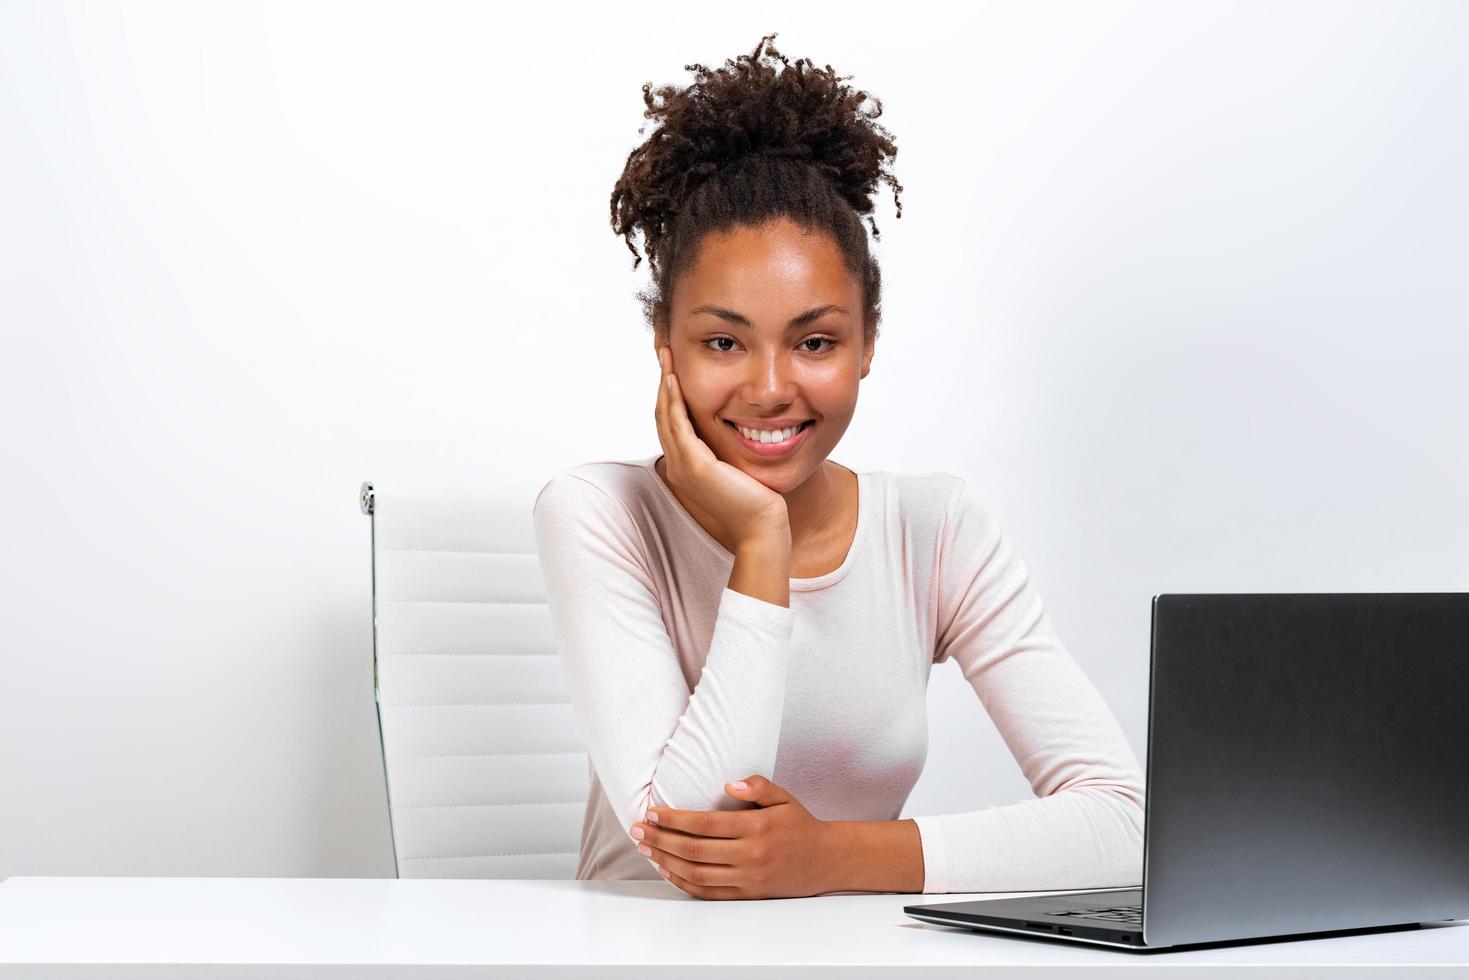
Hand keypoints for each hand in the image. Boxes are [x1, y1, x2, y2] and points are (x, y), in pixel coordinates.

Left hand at [628, 774, 838, 899]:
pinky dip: (684, 883)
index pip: (705, 824)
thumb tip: (729, 784)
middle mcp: (750, 855)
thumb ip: (758, 786)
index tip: (653, 813)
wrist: (825, 860)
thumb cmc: (800, 825)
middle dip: (660, 839)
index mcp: (757, 827)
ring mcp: (748, 878)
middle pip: (694, 849)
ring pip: (697, 873)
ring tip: (646, 849)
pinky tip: (668, 871)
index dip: (675, 819)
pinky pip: (709, 893)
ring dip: (666, 861)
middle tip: (638, 830)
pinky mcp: (747, 894)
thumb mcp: (784, 798)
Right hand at [655, 345, 789, 548]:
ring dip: (663, 384)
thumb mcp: (738, 468)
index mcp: (685, 466)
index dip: (669, 393)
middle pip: (662, 414)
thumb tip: (739, 427)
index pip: (671, 422)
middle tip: (664, 351)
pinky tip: (674, 381)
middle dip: (662, 381)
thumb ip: (729, 450)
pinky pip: (677, 426)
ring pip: (665, 416)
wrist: (763, 528)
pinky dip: (673, 402)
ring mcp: (683, 467)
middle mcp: (677, 466)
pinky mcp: (694, 467)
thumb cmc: (757, 501)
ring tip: (665, 356)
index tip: (673, 366)